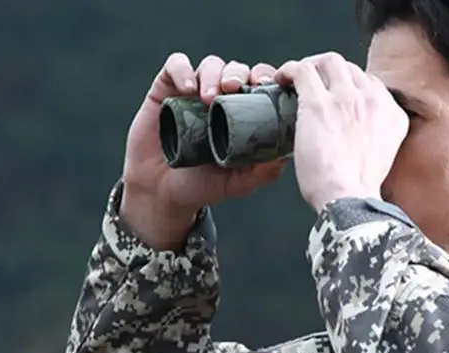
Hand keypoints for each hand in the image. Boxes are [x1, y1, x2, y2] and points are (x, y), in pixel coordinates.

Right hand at [120, 52, 289, 248]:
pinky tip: (186, 87)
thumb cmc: (205, 185)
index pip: (259, 85)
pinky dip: (182, 70)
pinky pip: (176, 65)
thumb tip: (285, 155)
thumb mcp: (240, 183)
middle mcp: (221, 98)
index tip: (265, 87)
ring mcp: (195, 91)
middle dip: (239, 73)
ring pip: (211, 64)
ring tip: (208, 97)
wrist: (164, 191)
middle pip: (238, 70)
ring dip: (213, 74)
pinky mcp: (167, 88)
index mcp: (243, 114)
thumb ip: (263, 172)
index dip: (265, 79)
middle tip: (235, 88)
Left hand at [274, 53, 408, 212]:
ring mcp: (347, 99)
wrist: (350, 201)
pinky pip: (303, 70)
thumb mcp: (381, 160)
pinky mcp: (319, 103)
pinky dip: (290, 70)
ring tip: (297, 79)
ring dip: (312, 66)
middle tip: (315, 83)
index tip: (337, 96)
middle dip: (331, 72)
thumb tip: (353, 137)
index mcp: (392, 116)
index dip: (351, 87)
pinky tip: (283, 79)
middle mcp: (373, 101)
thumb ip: (373, 139)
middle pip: (351, 68)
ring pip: (329, 62)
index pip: (371, 85)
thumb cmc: (359, 193)